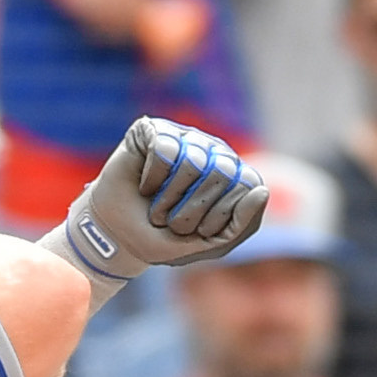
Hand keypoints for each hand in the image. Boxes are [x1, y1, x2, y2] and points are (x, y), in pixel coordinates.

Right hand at [53, 117, 261, 288]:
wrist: (114, 235)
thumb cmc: (163, 238)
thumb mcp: (206, 244)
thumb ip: (241, 225)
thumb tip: (261, 190)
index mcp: (232, 176)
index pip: (247, 186)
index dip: (219, 217)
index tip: (197, 232)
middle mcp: (212, 151)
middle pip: (223, 172)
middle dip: (192, 211)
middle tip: (171, 222)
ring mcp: (184, 138)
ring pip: (192, 161)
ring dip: (168, 198)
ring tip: (155, 207)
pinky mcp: (154, 131)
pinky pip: (164, 150)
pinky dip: (151, 178)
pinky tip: (143, 185)